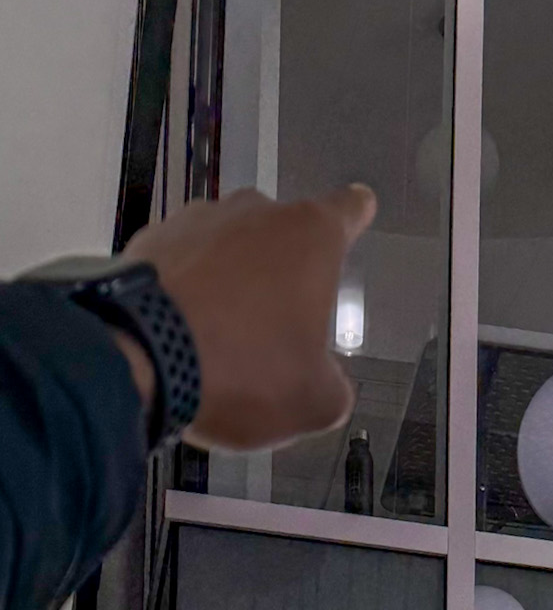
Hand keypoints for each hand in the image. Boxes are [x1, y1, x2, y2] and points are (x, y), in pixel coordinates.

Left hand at [123, 183, 377, 451]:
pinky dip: (187, 290)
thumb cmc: (244, 369)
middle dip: (283, 269)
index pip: (348, 210)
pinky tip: (184, 333)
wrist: (137, 360)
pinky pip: (182, 264)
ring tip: (223, 335)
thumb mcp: (314, 401)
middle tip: (278, 323)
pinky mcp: (147, 240)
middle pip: (282, 233)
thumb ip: (332, 386)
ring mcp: (196, 220)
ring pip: (228, 246)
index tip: (358, 209)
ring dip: (231, 279)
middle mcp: (255, 212)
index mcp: (310, 237)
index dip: (356, 214)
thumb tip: (324, 386)